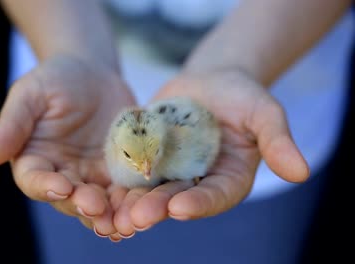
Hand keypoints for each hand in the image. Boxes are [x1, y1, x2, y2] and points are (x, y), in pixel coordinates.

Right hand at [0, 55, 135, 236]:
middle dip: (83, 205)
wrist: (92, 73)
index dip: (46, 185)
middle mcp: (62, 174)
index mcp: (34, 160)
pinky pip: (126, 189)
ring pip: (100, 202)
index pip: (35, 180)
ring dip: (111, 213)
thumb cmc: (54, 79)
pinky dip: (134, 199)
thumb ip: (10, 126)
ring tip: (124, 222)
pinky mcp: (118, 172)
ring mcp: (92, 176)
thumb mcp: (29, 95)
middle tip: (97, 210)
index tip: (61, 186)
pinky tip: (145, 206)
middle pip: (70, 198)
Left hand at [111, 69, 309, 234]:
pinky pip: (132, 172)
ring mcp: (171, 174)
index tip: (181, 208)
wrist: (208, 82)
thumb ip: (277, 141)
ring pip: (150, 192)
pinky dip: (118, 181)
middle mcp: (198, 183)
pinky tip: (100, 187)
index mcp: (228, 180)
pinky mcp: (148, 160)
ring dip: (133, 203)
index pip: (215, 196)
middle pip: (178, 200)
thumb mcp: (263, 113)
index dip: (200, 203)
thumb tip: (302, 172)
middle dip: (158, 209)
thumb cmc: (242, 95)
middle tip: (137, 218)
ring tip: (115, 212)